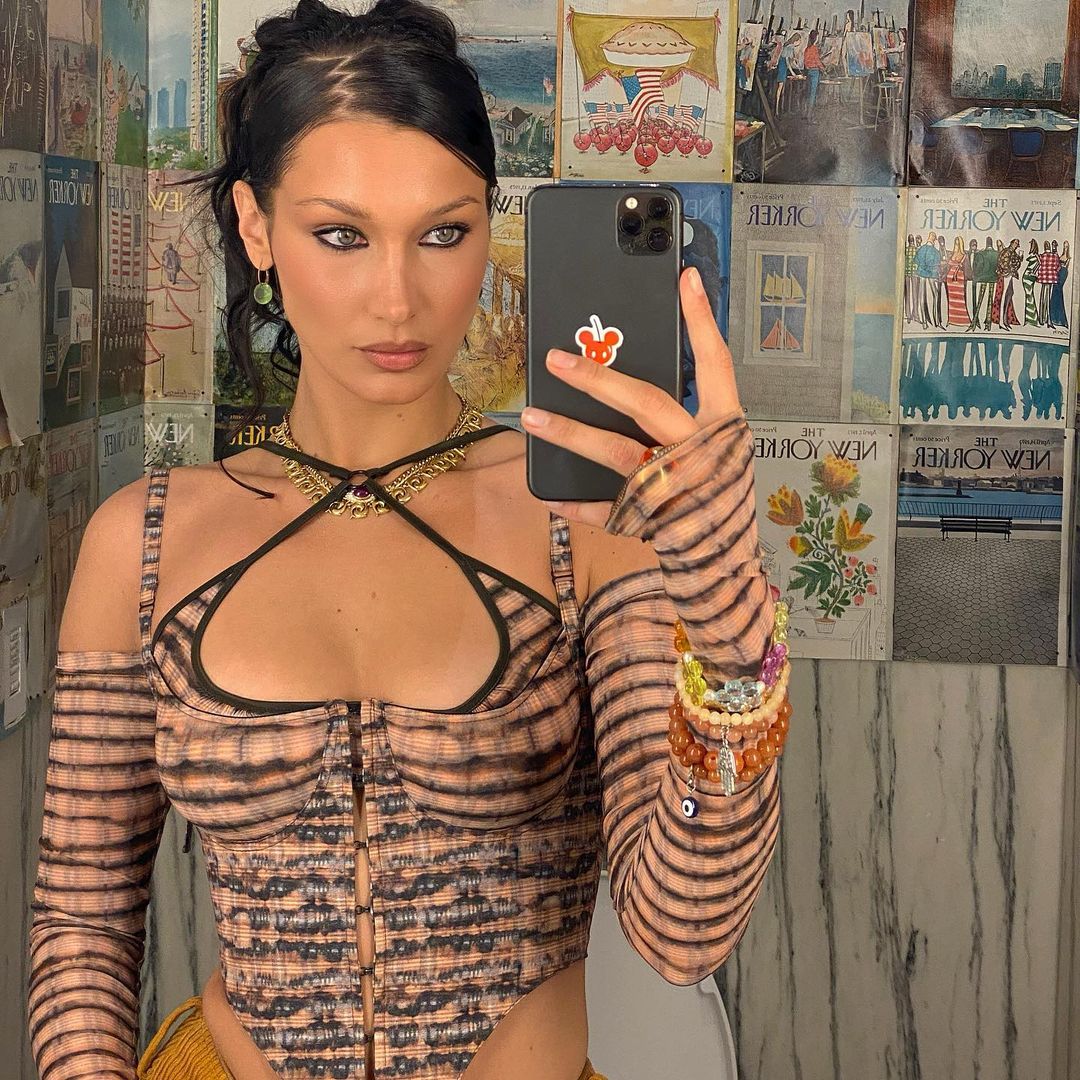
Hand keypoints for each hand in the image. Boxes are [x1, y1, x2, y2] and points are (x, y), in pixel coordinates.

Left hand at [520, 265, 741, 527]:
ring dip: (571, 433)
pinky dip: (576, 503)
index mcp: (725, 427)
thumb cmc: (718, 494)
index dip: (700, 320)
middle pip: (646, 403)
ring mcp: (674, 487)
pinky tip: (547, 495)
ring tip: (532, 417)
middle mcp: (700, 452)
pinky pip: (606, 509)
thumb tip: (632, 372)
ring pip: (616, 452)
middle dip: (599, 378)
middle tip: (557, 358)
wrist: (727, 563)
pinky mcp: (652, 519)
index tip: (683, 278)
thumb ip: (688, 413)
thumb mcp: (718, 447)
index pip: (715, 363)